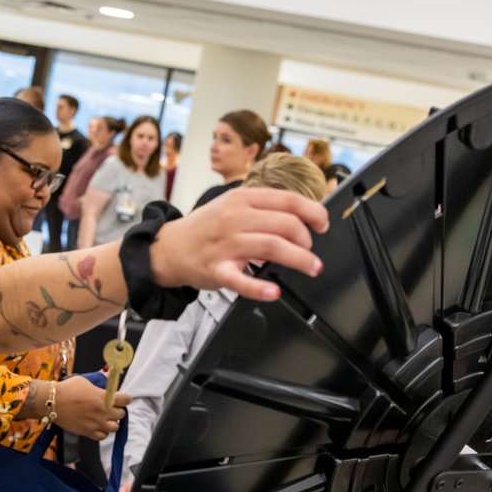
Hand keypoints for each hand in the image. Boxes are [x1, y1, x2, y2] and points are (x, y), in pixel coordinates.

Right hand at [53, 375, 128, 440]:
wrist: (51, 402)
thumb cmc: (67, 389)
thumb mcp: (85, 381)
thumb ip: (98, 384)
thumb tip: (106, 382)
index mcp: (104, 398)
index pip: (126, 399)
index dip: (125, 398)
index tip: (122, 398)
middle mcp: (103, 412)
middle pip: (122, 414)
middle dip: (118, 410)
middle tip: (111, 407)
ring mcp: (96, 424)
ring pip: (115, 427)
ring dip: (111, 422)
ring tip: (104, 418)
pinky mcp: (88, 432)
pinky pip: (103, 436)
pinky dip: (102, 432)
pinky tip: (97, 425)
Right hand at [150, 187, 328, 301]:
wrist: (169, 248)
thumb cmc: (205, 228)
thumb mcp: (231, 205)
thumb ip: (263, 208)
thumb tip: (300, 215)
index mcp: (242, 199)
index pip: (288, 200)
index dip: (313, 212)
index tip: (322, 224)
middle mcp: (235, 219)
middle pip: (286, 224)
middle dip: (308, 240)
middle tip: (311, 251)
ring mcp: (225, 244)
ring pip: (272, 247)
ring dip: (300, 259)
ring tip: (312, 267)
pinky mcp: (217, 270)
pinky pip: (241, 280)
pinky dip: (260, 288)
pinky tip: (273, 292)